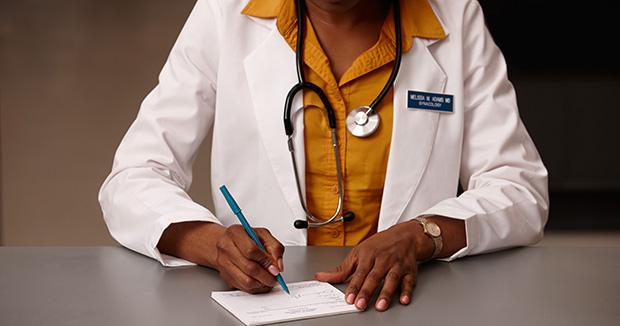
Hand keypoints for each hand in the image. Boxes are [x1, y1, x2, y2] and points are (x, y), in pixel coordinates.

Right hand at [157, 222, 284, 293]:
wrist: (216, 242)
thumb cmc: (242, 236)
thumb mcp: (260, 232)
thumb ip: (272, 245)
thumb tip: (278, 263)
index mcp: (236, 233)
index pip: (252, 249)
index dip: (267, 260)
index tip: (276, 267)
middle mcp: (227, 247)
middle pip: (248, 266)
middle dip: (266, 276)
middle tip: (275, 279)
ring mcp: (223, 261)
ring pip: (243, 279)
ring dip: (260, 284)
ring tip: (269, 283)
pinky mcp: (223, 274)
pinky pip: (239, 285)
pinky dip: (252, 287)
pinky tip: (260, 284)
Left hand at [314, 221, 431, 311]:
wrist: (404, 235)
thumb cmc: (379, 245)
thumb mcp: (358, 253)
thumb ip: (342, 269)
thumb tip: (322, 277)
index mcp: (368, 255)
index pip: (359, 273)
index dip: (353, 287)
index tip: (349, 298)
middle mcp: (383, 260)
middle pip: (374, 277)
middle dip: (367, 291)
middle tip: (360, 304)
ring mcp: (397, 265)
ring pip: (392, 279)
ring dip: (386, 293)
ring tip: (380, 305)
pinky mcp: (409, 270)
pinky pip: (409, 281)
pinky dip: (407, 291)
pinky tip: (404, 300)